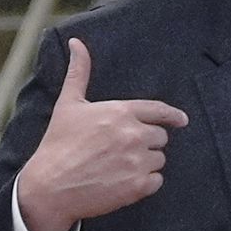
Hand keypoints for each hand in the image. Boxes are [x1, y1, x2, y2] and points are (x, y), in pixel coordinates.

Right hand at [17, 38, 187, 230]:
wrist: (49, 187)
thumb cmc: (58, 144)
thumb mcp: (68, 104)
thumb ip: (79, 72)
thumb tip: (76, 43)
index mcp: (120, 112)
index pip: (159, 110)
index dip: (173, 116)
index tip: (181, 120)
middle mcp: (133, 134)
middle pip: (161, 137)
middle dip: (147, 142)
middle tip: (124, 150)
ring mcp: (137, 161)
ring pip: (159, 159)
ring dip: (146, 163)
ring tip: (119, 166)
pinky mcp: (138, 186)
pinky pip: (157, 181)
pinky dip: (145, 183)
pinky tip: (124, 181)